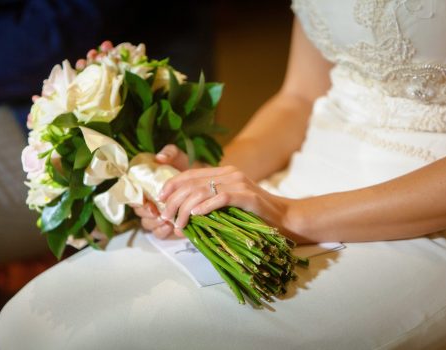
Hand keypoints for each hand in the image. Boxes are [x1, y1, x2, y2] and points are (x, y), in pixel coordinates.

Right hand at [135, 144, 191, 238]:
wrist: (201, 182)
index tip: (145, 201)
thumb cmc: (184, 168)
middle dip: (147, 213)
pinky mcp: (166, 226)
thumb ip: (169, 153)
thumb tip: (160, 158)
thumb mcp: (178, 156)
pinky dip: (163, 232)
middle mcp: (148, 202)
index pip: (133, 196)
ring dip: (155, 224)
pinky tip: (172, 228)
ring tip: (167, 221)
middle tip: (157, 212)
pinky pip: (159, 234)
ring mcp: (157, 216)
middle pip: (140, 213)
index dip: (136, 201)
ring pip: (148, 225)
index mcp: (145, 187)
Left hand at [158, 166, 289, 236]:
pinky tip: (195, 216)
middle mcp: (230, 174)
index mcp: (224, 172)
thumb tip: (182, 214)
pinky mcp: (248, 196)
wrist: (285, 219)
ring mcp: (240, 183)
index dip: (172, 184)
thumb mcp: (228, 205)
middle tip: (166, 217)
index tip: (160, 199)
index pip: (190, 173)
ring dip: (185, 209)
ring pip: (202, 191)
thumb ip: (209, 202)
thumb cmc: (255, 216)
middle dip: (173, 201)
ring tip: (178, 223)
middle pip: (192, 183)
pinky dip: (206, 207)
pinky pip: (221, 198)